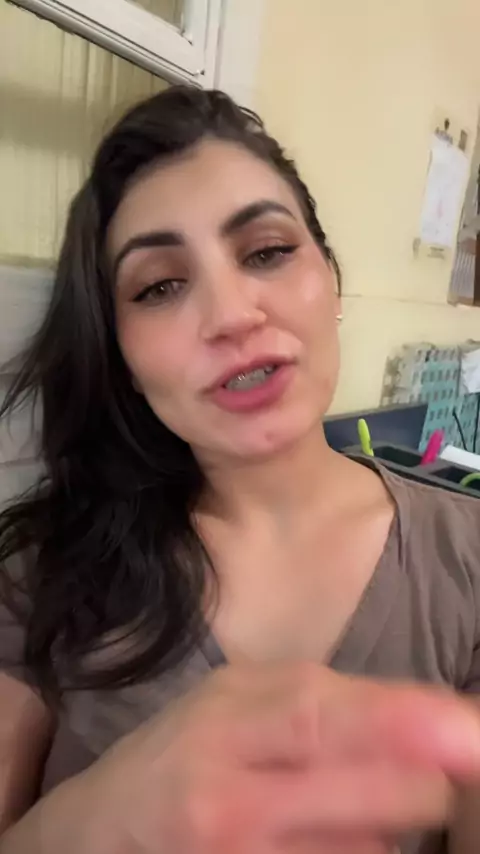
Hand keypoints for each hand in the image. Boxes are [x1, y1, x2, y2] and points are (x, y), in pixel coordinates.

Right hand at [83, 663, 479, 852]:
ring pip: (372, 851)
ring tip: (328, 814)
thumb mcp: (233, 701)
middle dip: (420, 785)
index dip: (411, 723)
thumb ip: (316, 700)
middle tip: (412, 779)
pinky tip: (317, 843)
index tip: (472, 736)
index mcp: (237, 716)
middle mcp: (238, 791)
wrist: (98, 831)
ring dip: (383, 832)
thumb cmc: (181, 752)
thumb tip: (423, 711)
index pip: (332, 715)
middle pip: (376, 791)